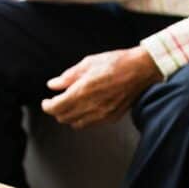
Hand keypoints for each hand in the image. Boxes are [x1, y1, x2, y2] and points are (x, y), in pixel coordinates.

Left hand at [42, 47, 162, 128]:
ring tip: (72, 105)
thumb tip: (53, 85)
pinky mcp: (112, 117)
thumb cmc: (117, 62)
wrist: (141, 69)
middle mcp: (91, 106)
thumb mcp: (89, 63)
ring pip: (76, 124)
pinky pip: (91, 124)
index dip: (47, 106)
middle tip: (58, 101)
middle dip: (57, 110)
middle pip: (64, 118)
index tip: (46, 101)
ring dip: (70, 116)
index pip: (55, 107)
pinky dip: (84, 118)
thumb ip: (68, 76)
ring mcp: (102, 114)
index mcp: (82, 91)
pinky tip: (87, 107)